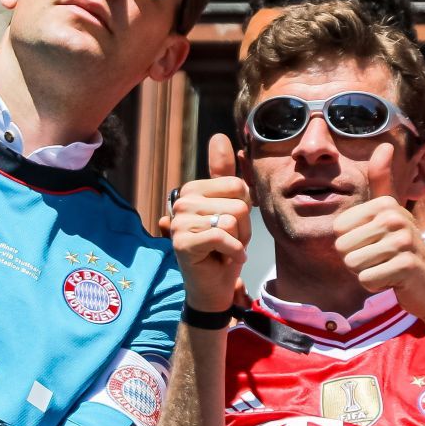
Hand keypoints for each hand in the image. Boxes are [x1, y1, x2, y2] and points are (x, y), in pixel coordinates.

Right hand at [170, 134, 249, 313]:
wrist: (213, 288)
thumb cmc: (223, 250)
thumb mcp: (231, 209)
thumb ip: (226, 175)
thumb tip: (219, 137)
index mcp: (193, 189)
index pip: (239, 185)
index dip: (245, 211)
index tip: (231, 227)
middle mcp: (182, 201)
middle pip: (239, 202)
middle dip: (243, 228)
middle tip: (227, 242)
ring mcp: (179, 221)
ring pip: (233, 219)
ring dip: (237, 241)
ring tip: (224, 250)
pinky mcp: (182, 242)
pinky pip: (224, 236)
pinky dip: (233, 252)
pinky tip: (223, 260)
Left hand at [331, 144, 424, 328]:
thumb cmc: (403, 249)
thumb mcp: (391, 213)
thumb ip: (383, 182)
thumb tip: (385, 145)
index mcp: (385, 204)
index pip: (338, 229)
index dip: (351, 244)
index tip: (375, 245)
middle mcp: (394, 218)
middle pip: (343, 247)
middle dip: (357, 260)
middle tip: (381, 260)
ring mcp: (402, 241)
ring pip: (353, 264)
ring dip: (366, 272)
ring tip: (386, 268)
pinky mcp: (406, 266)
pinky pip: (367, 279)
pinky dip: (375, 286)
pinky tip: (393, 280)